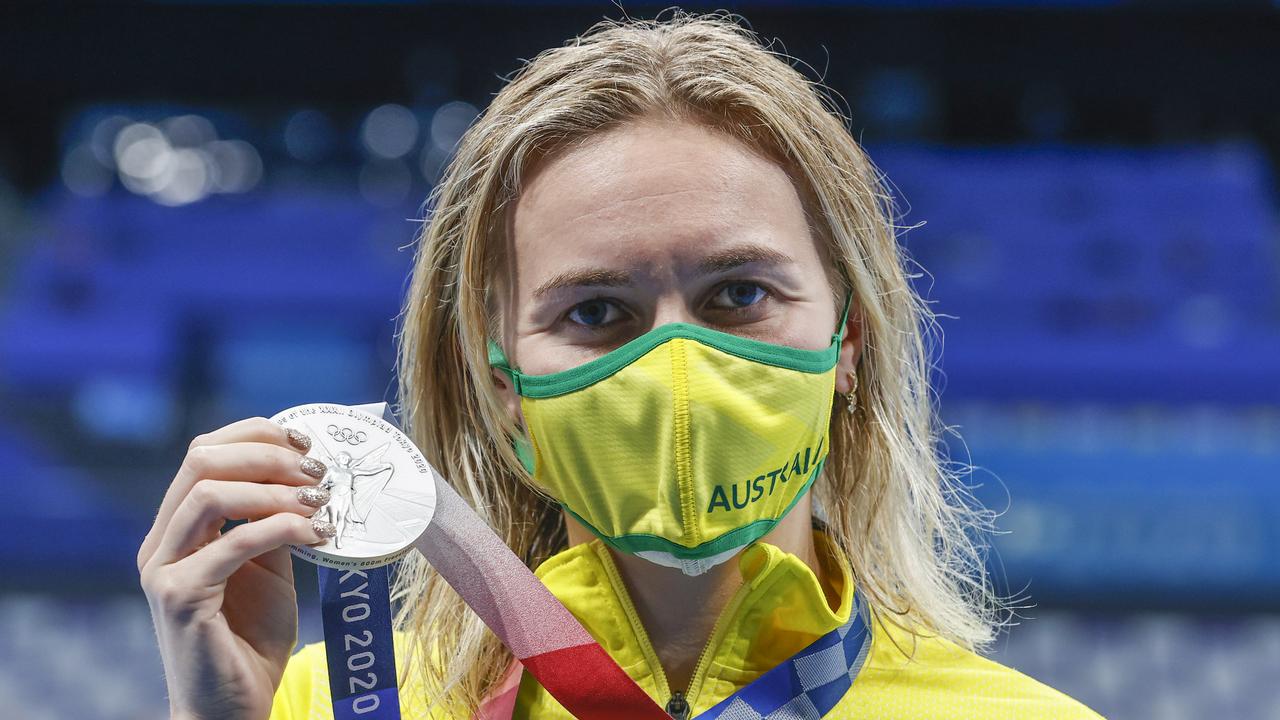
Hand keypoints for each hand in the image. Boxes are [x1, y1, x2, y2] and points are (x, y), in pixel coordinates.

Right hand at [138, 417, 333, 719]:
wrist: (231, 709)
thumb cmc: (250, 640)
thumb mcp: (269, 567)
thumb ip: (272, 523)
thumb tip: (305, 476)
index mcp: (178, 529)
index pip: (204, 453)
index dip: (255, 435)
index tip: (305, 440)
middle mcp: (161, 543)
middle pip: (200, 460)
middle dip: (267, 454)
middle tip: (317, 470)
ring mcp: (164, 569)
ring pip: (208, 494)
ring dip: (273, 489)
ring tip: (320, 500)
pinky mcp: (179, 598)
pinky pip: (231, 544)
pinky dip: (280, 528)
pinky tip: (316, 533)